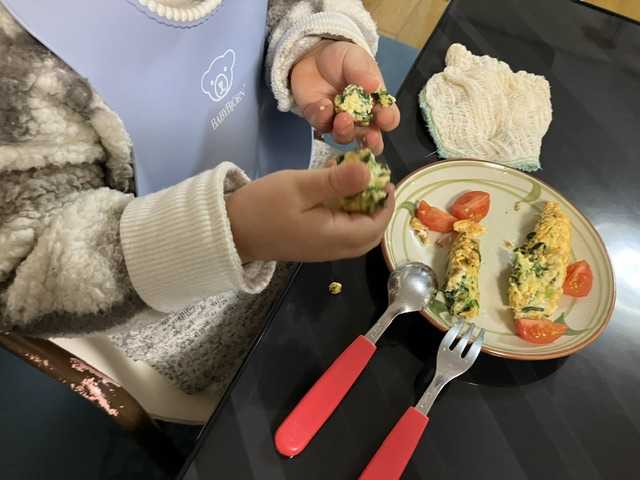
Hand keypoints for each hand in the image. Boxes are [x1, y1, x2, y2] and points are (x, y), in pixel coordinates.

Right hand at [225, 162, 394, 262]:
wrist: (229, 231)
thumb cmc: (263, 206)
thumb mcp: (299, 187)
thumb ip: (336, 182)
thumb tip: (370, 172)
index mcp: (334, 236)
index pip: (375, 226)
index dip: (386, 204)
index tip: (384, 179)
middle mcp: (333, 249)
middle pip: (370, 235)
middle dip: (378, 210)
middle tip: (374, 182)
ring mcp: (322, 249)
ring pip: (357, 236)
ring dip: (363, 212)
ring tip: (356, 185)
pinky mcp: (312, 245)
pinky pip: (341, 234)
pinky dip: (348, 216)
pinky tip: (336, 195)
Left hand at [291, 40, 400, 154]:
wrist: (313, 55)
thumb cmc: (342, 59)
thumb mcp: (354, 59)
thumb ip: (363, 72)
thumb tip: (374, 85)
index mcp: (376, 103)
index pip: (388, 118)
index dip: (388, 120)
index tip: (384, 116)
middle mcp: (360, 118)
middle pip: (369, 137)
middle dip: (371, 141)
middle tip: (370, 137)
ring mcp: (338, 122)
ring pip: (344, 136)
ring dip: (345, 131)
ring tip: (342, 117)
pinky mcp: (319, 120)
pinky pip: (321, 125)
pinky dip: (322, 117)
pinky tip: (322, 105)